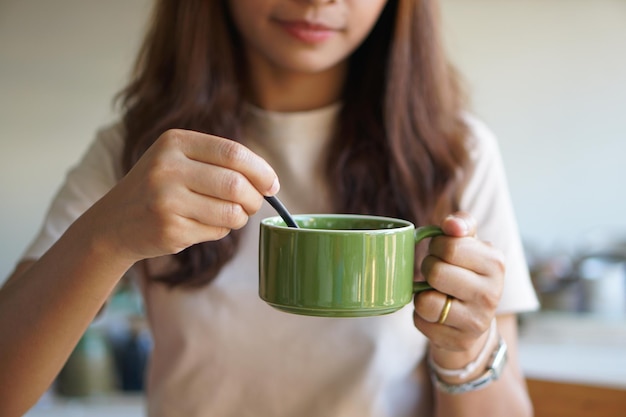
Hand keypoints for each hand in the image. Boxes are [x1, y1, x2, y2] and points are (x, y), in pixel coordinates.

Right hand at [79, 129, 278, 263]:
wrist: (114, 223)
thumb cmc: (159, 187)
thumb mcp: (179, 159)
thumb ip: (220, 162)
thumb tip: (270, 182)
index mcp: (174, 142)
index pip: (233, 153)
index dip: (261, 170)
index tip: (272, 185)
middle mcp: (167, 168)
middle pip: (236, 184)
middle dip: (255, 198)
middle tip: (254, 204)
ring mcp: (166, 201)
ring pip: (231, 212)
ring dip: (241, 217)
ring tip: (231, 215)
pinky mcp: (170, 230)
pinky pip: (217, 231)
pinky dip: (221, 230)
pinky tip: (204, 225)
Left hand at [413, 212, 504, 368]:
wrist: (474, 318)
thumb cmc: (466, 271)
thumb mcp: (468, 243)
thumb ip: (461, 223)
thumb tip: (452, 224)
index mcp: (495, 263)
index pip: (449, 246)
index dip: (436, 247)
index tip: (442, 252)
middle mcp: (491, 294)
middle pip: (435, 272)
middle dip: (428, 268)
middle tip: (436, 273)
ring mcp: (477, 321)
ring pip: (425, 301)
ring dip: (422, 294)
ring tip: (435, 292)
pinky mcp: (459, 341)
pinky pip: (420, 321)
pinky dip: (420, 315)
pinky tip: (435, 313)